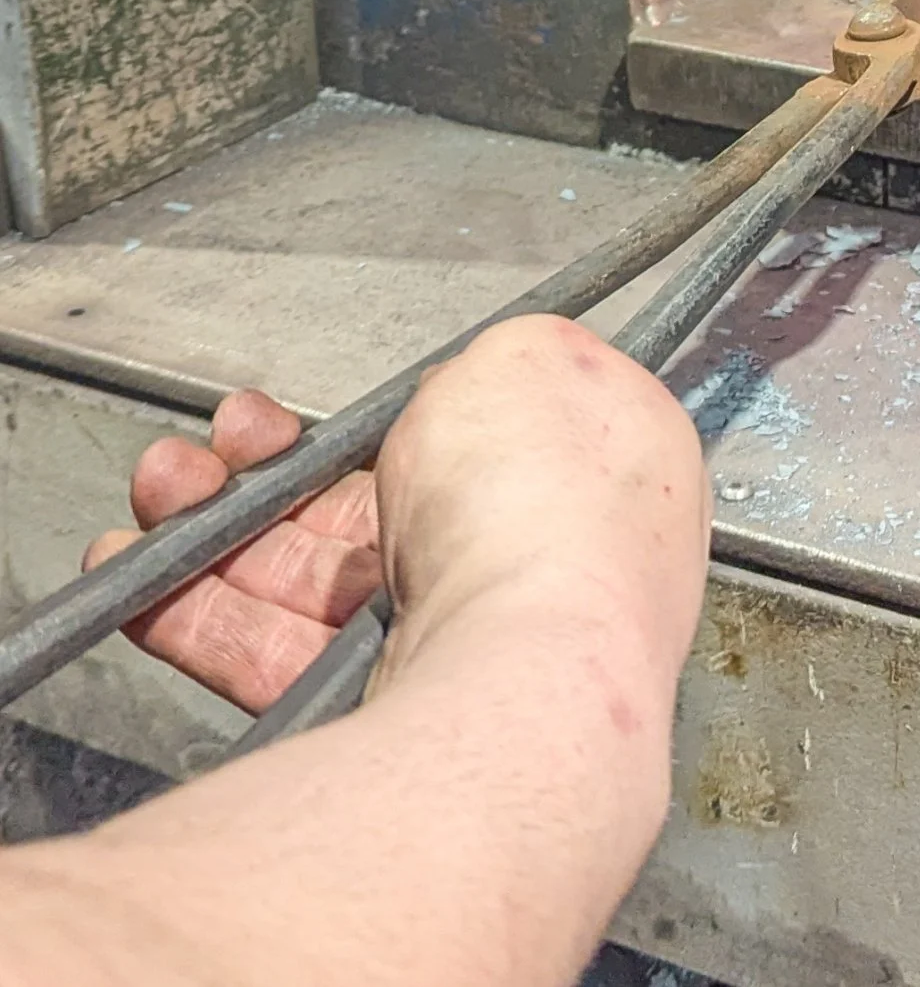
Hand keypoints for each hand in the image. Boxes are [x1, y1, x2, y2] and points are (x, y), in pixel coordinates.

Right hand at [87, 317, 710, 718]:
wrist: (516, 679)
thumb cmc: (544, 511)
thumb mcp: (525, 360)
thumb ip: (491, 363)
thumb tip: (473, 383)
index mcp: (604, 471)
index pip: (495, 428)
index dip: (404, 409)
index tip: (341, 398)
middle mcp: (544, 562)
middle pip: (388, 505)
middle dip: (281, 470)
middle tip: (220, 443)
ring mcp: (469, 648)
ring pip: (322, 582)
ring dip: (227, 533)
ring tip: (160, 492)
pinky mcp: (392, 723)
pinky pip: (286, 660)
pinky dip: (209, 620)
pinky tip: (150, 585)